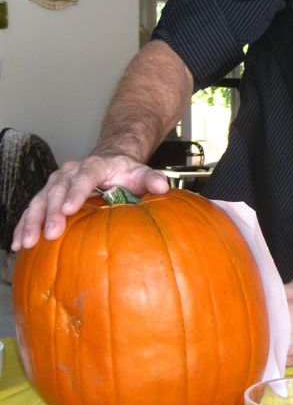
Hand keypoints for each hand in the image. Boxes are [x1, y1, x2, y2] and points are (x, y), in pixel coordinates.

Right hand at [11, 153, 169, 250]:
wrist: (110, 160)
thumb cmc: (126, 172)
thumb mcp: (141, 173)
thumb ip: (151, 179)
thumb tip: (163, 186)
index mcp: (95, 165)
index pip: (84, 177)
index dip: (76, 192)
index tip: (70, 209)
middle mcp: (71, 171)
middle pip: (58, 190)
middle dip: (53, 212)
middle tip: (51, 233)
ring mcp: (56, 182)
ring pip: (40, 200)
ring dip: (32, 221)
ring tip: (27, 242)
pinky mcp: (47, 194)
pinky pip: (32, 209)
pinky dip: (23, 225)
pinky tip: (18, 244)